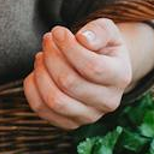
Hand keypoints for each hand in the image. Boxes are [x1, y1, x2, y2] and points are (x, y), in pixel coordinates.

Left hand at [25, 19, 151, 130]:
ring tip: (41, 56)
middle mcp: (108, 102)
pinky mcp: (69, 124)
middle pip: (69, 82)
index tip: (57, 31)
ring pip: (54, 100)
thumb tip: (83, 39)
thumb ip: (98, 30)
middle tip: (47, 41)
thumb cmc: (100, 46)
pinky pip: (41, 109)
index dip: (69, 48)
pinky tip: (37, 72)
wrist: (99, 70)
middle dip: (52, 57)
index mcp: (121, 77)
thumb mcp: (105, 30)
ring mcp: (88, 117)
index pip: (91, 66)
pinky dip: (32, 88)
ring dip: (41, 74)